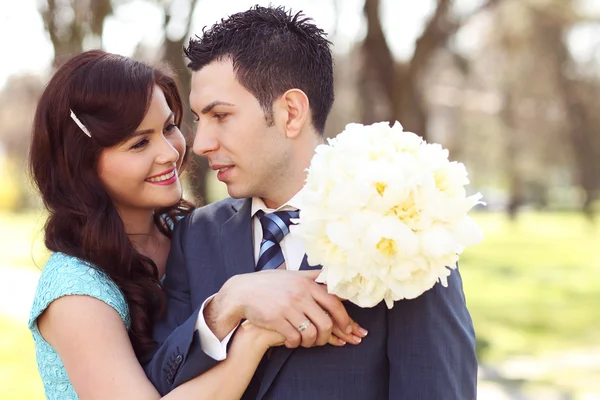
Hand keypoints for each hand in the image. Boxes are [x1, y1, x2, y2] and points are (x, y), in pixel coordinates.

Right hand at [211, 270, 367, 347]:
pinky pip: (294, 338)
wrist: (242, 291)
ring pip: (311, 333)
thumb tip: (333, 277)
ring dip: (311, 343)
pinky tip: (292, 342)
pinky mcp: (276, 319)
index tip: (350, 329)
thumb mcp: (293, 275)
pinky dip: (296, 344)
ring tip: (306, 342)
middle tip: (325, 341)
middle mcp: (300, 295)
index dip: (345, 319)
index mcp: (307, 284)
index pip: (335, 303)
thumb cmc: (269, 283)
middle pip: (326, 322)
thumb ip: (313, 276)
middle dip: (329, 337)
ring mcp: (288, 307)